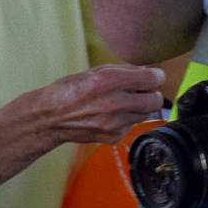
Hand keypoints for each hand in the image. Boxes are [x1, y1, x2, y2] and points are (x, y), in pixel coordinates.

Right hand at [35, 63, 164, 145]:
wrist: (51, 117)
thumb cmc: (71, 89)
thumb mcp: (98, 70)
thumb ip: (125, 71)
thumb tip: (148, 71)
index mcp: (109, 80)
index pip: (151, 78)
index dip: (156, 75)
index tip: (154, 75)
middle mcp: (114, 103)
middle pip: (155, 100)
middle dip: (152, 93)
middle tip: (144, 90)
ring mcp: (114, 123)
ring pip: (145, 114)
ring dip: (140, 107)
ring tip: (125, 101)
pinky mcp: (113, 137)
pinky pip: (132, 125)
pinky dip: (128, 119)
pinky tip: (113, 114)